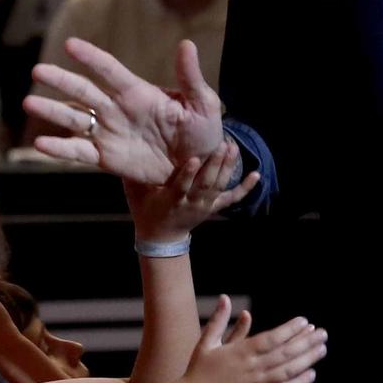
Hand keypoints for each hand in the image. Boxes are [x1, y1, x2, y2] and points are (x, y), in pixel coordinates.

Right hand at [26, 38, 225, 184]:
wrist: (198, 170)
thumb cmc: (203, 133)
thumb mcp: (204, 105)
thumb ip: (191, 79)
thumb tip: (186, 45)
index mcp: (139, 94)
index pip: (110, 71)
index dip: (91, 58)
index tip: (70, 45)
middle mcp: (118, 110)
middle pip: (84, 91)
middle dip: (61, 80)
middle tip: (37, 70)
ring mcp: (110, 134)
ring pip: (75, 119)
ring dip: (52, 110)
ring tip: (28, 103)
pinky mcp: (107, 159)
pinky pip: (79, 153)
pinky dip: (59, 149)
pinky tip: (40, 144)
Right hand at [126, 144, 259, 243]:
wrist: (161, 237)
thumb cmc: (146, 210)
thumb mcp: (135, 195)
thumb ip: (132, 175)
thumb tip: (126, 149)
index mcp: (171, 200)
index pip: (181, 187)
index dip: (188, 174)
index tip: (195, 159)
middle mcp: (191, 203)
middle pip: (205, 185)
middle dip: (215, 165)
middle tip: (222, 145)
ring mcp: (205, 206)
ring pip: (219, 187)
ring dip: (227, 168)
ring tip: (233, 147)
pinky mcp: (214, 207)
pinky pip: (232, 198)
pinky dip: (245, 188)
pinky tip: (256, 174)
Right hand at [183, 307, 327, 382]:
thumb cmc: (198, 370)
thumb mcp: (207, 342)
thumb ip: (219, 320)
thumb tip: (226, 298)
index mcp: (241, 352)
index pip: (272, 338)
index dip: (290, 330)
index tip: (305, 322)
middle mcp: (252, 368)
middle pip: (285, 353)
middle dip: (306, 342)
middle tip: (322, 333)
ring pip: (287, 371)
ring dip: (307, 359)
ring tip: (322, 349)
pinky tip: (311, 375)